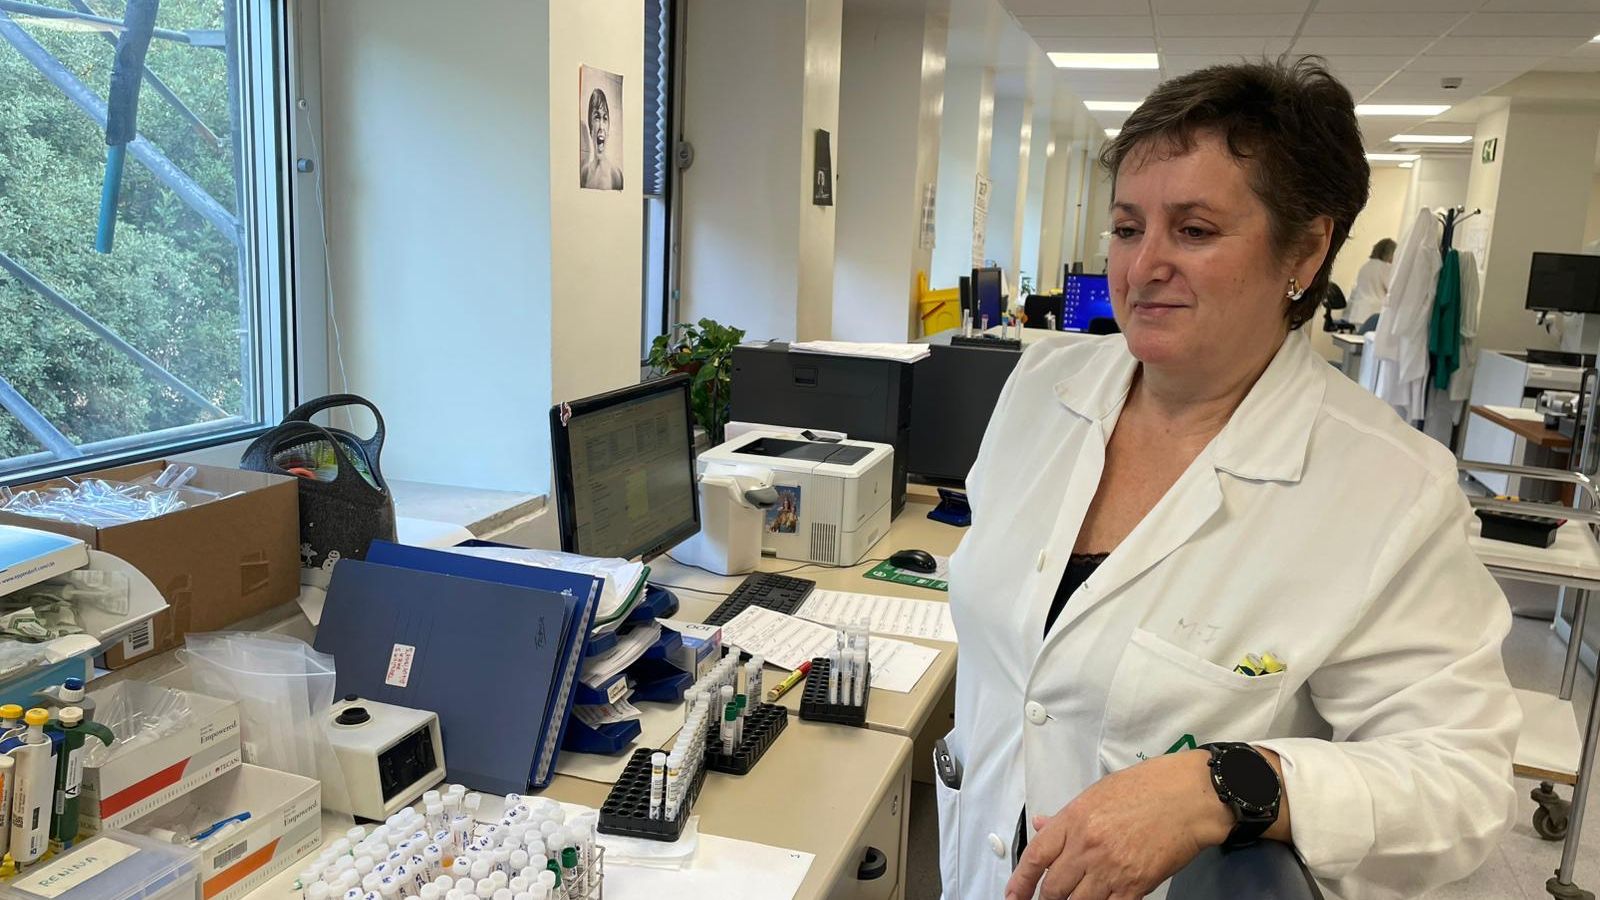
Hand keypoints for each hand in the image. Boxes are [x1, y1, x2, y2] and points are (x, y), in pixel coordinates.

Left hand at [1005, 750, 1233, 899]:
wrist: (1189, 798)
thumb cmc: (1147, 788)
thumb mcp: (1097, 794)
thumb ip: (1067, 816)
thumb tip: (1040, 825)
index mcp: (1074, 820)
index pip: (1035, 857)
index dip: (1019, 882)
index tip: (1012, 896)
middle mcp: (1087, 847)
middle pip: (1053, 888)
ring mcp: (1111, 869)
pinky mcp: (1136, 885)